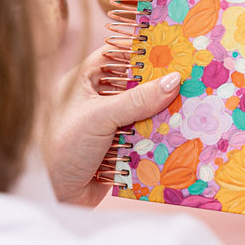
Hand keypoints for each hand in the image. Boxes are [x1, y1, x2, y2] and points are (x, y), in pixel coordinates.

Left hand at [41, 49, 180, 207]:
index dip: (139, 51)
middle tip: (188, 75)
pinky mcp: (118, 148)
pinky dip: (159, 135)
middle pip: (134, 85)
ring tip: (192, 101)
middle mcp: (96, 101)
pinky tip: (182, 128)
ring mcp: (108, 125)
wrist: (52, 197)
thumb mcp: (100, 117)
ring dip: (162, 111)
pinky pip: (144, 136)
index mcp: (83, 83)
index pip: (115, 57)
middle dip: (158, 84)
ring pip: (142, 112)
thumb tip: (173, 80)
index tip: (169, 47)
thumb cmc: (64, 147)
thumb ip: (138, 99)